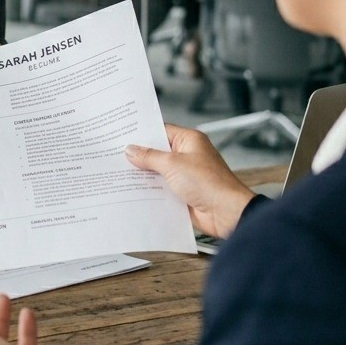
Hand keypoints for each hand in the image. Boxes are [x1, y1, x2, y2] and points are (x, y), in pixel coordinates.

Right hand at [125, 125, 254, 239]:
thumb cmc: (210, 183)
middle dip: (140, 157)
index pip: (161, 131)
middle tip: (118, 157)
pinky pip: (162, 189)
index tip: (124, 137)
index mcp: (189, 141)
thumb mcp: (173, 164)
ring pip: (159, 172)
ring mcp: (186, 175)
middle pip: (158, 153)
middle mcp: (188, 156)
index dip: (143, 134)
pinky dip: (151, 191)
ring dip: (145, 176)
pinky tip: (137, 193)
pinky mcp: (184, 193)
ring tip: (123, 175)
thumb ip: (150, 157)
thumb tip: (133, 150)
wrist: (226, 213)